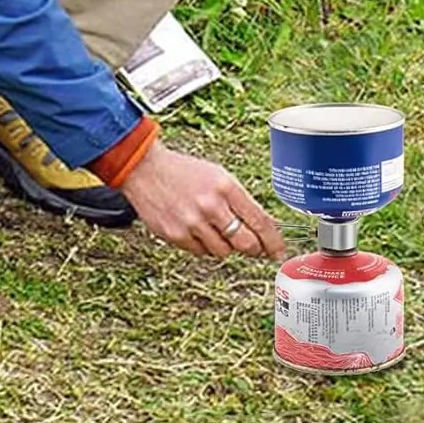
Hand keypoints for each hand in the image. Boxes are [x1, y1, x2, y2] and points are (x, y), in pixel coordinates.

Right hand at [121, 141, 284, 259]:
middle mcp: (211, 205)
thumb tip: (262, 229)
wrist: (145, 169)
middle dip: (254, 248)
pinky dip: (204, 246)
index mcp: (226, 186)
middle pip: (247, 243)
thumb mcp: (218, 176)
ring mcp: (193, 222)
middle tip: (253, 247)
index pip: (260, 222)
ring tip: (214, 229)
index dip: (274, 241)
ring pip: (224, 252)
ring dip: (226, 246)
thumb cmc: (183, 172)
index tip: (279, 251)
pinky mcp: (176, 235)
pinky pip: (202, 253)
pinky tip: (197, 229)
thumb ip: (240, 201)